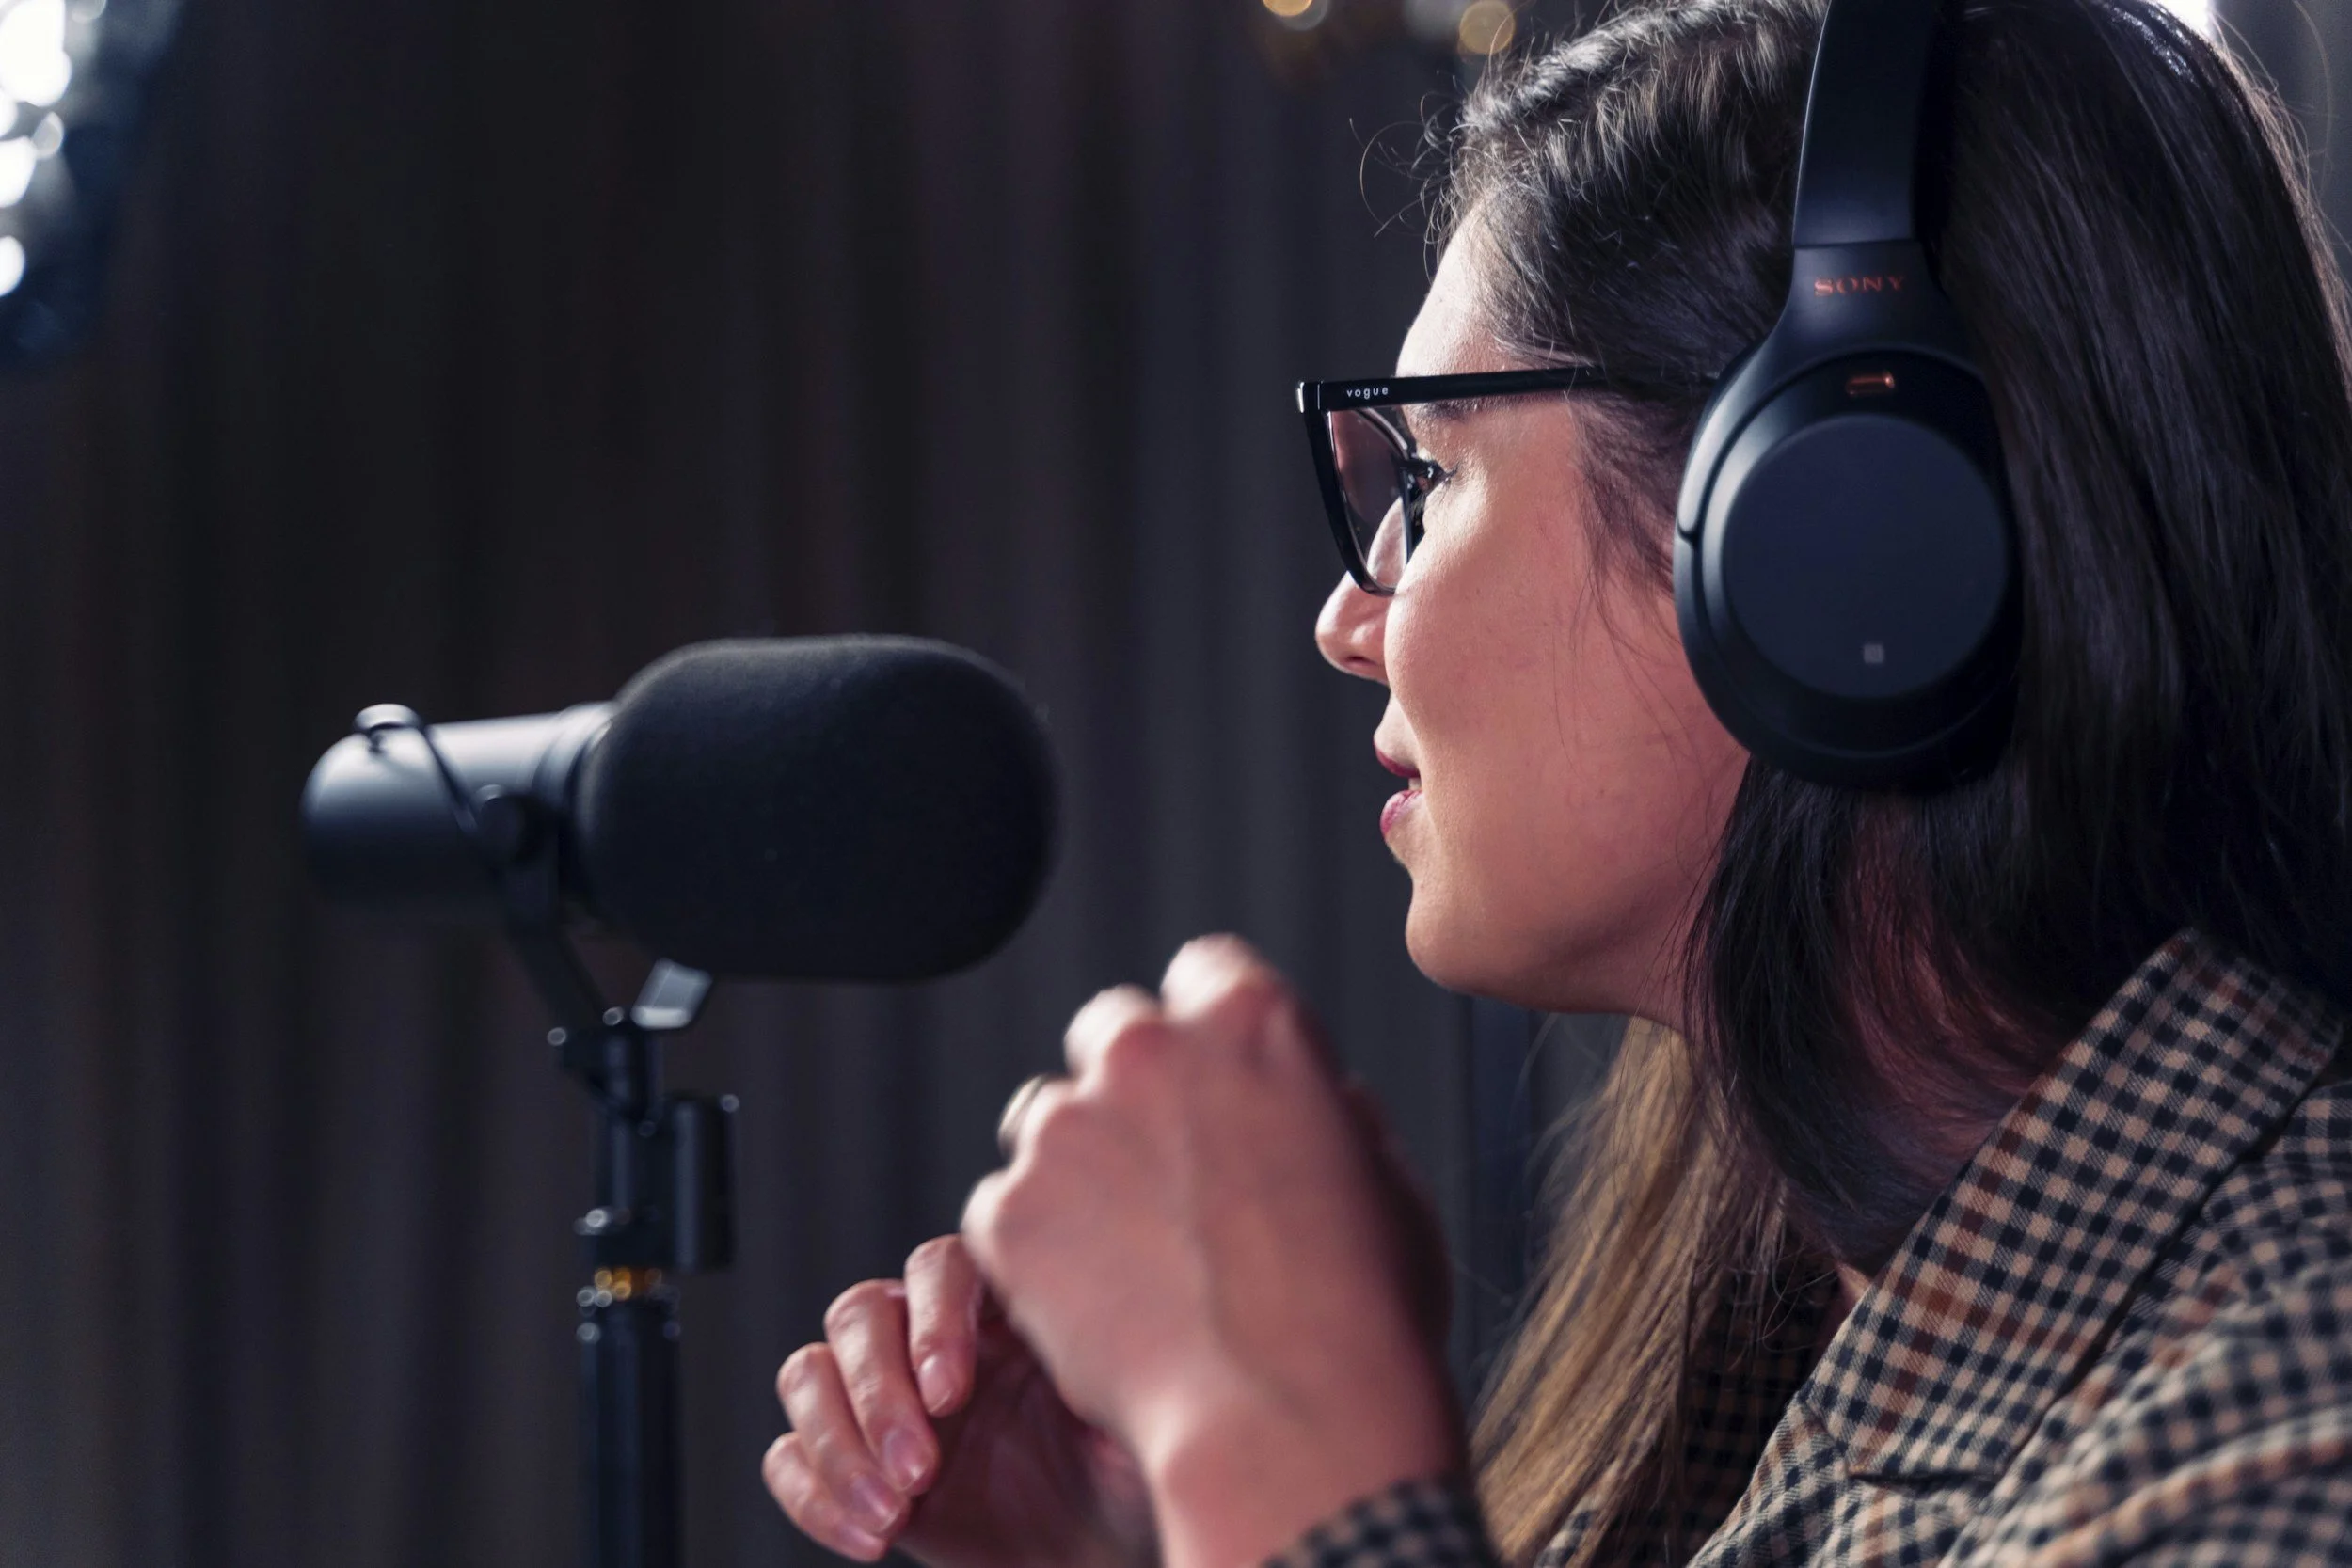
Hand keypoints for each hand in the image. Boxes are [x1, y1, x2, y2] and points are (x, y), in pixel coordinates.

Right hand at [763, 1235, 1154, 1567]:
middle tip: (917, 1470)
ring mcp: (887, 1399)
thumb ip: (1111, 1368)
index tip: (952, 1396)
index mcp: (1004, 1305)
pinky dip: (812, 1495)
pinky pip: (788, 1455)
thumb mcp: (1142, 1417)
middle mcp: (934, 1337)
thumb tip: (1097, 1335)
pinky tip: (868, 1538)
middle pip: (861, 1314)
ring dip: (836, 1444)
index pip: (940, 1268)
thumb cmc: (1138, 1478)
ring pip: (811, 1372)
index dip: (933, 1322)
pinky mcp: (855, 1465)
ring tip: (891, 1513)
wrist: (1107, 1557)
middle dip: (877, 1393)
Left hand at [962, 936, 1462, 1567]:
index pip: (1203, 972)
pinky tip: (1100, 1312)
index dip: (1208, 1035)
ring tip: (1136, 1264)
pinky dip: (1037, 1255)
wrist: (1290, 1428)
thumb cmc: (1364, 1318)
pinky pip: (1006, 1210)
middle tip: (1163, 1179)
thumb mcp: (1388, 1182)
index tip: (1213, 1089)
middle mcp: (1147, 1049)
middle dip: (1130, 1090)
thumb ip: (1330, 1113)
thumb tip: (1313, 1096)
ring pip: (1046, 1121)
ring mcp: (1068, 1127)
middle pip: (1111, 1033)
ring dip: (1077, 1171)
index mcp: (1252, 1018)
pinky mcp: (1011, 1212)